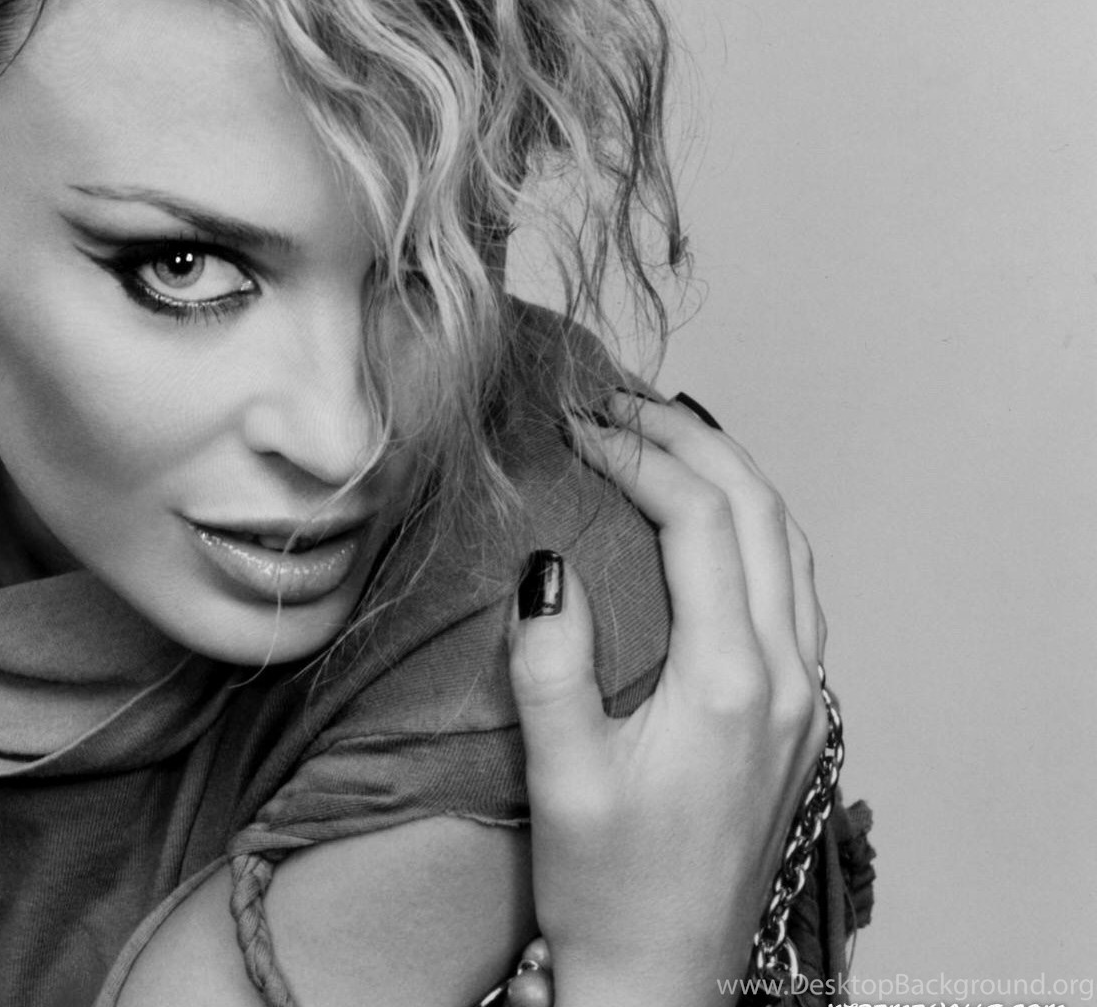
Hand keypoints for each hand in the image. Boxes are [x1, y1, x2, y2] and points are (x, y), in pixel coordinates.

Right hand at [508, 394, 828, 1005]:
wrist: (664, 976)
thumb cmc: (609, 889)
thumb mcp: (562, 777)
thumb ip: (551, 664)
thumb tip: (544, 564)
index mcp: (731, 685)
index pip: (703, 523)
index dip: (641, 458)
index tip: (579, 425)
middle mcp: (788, 680)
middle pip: (761, 515)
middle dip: (693, 441)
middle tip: (621, 401)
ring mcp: (806, 698)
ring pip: (791, 546)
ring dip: (735, 475)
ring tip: (669, 431)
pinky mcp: (799, 716)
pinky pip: (795, 588)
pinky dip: (757, 528)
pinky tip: (716, 521)